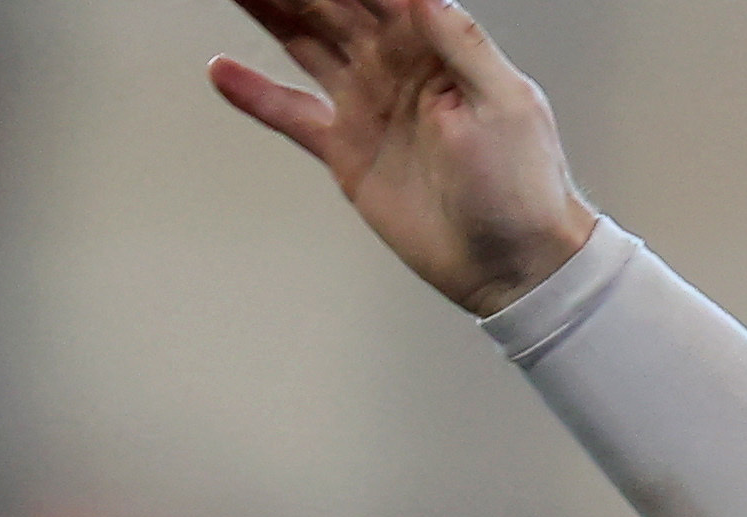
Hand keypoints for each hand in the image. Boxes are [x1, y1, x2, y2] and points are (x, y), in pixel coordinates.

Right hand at [208, 0, 601, 318]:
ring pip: (305, 44)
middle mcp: (394, 64)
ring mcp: (366, 106)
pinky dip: (256, 96)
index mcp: (434, 43)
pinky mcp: (346, 153)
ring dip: (270, 13)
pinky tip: (223, 71)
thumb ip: (461, 44)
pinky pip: (292, 115)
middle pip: (332, 5)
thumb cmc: (523, 183)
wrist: (511, 261)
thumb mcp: (504, 102)